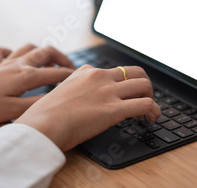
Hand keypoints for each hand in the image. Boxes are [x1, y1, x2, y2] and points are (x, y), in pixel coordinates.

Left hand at [0, 44, 74, 127]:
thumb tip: (57, 98)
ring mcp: (4, 62)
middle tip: (71, 67)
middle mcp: (17, 64)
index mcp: (25, 76)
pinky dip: (13, 51)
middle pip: (45, 52)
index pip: (55, 73)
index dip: (71, 76)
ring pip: (28, 48)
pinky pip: (4, 51)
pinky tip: (15, 58)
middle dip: (62, 57)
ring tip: (50, 60)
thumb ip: (36, 103)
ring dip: (42, 51)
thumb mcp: (12, 112)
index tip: (83, 78)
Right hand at [15, 65, 160, 150]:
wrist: (42, 125)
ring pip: (144, 84)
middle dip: (143, 84)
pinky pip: (145, 104)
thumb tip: (78, 103)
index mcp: (86, 71)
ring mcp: (108, 91)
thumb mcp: (59, 92)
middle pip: (135, 71)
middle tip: (142, 98)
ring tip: (148, 112)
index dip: (121, 84)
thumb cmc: (44, 115)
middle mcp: (99, 77)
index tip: (121, 95)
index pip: (112, 71)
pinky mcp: (114, 109)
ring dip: (150, 97)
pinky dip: (154, 111)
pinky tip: (151, 119)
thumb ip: (73, 91)